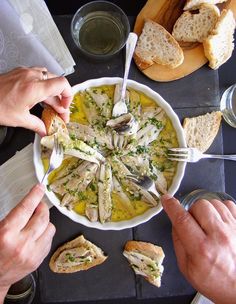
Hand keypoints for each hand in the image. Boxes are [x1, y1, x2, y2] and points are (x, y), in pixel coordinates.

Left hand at [0, 67, 72, 135]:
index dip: (68, 97)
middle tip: (59, 112)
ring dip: (52, 92)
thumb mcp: (19, 119)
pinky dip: (42, 86)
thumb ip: (37, 125)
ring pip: (48, 78)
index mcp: (34, 88)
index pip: (62, 85)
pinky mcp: (19, 72)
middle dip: (61, 98)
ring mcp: (25, 72)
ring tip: (50, 105)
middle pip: (57, 83)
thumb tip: (45, 131)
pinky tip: (39, 97)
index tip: (64, 108)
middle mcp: (32, 76)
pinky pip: (38, 76)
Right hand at [0, 184, 54, 300]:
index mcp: (6, 234)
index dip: (34, 195)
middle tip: (37, 207)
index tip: (40, 188)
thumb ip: (13, 216)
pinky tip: (36, 236)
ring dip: (45, 222)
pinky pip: (50, 240)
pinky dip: (45, 234)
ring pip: (50, 228)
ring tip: (35, 223)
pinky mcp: (38, 260)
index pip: (26, 208)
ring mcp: (32, 254)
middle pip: (42, 217)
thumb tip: (30, 202)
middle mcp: (21, 244)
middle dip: (41, 208)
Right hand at [162, 194, 235, 303]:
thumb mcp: (188, 269)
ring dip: (207, 211)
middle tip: (195, 224)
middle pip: (199, 206)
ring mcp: (233, 229)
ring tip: (209, 225)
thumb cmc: (217, 282)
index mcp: (202, 250)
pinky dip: (221, 210)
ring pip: (213, 203)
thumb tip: (175, 222)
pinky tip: (220, 222)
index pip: (182, 220)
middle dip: (192, 211)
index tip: (167, 200)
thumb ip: (178, 243)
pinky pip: (228, 204)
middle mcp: (219, 237)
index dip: (172, 207)